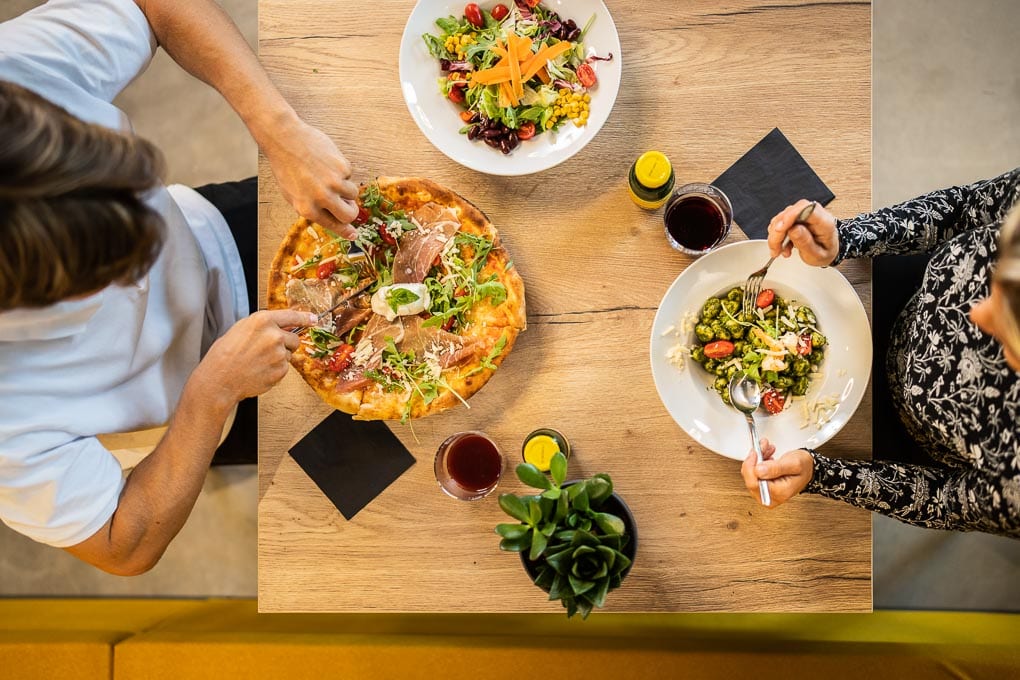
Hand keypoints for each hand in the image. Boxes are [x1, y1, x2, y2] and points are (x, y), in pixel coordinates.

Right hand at [192, 309, 316, 406]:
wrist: (220, 378)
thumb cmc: (225, 354)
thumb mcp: (241, 329)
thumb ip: (263, 325)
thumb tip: (281, 325)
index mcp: (262, 320)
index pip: (291, 315)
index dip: (304, 318)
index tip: (313, 319)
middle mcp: (274, 335)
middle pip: (294, 339)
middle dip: (285, 344)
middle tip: (267, 351)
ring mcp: (279, 354)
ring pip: (289, 355)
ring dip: (278, 358)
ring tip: (258, 362)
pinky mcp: (281, 370)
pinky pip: (284, 369)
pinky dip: (275, 371)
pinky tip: (259, 370)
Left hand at [263, 116, 359, 238]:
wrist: (284, 139)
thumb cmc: (286, 167)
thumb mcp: (293, 195)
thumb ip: (313, 208)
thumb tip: (333, 218)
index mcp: (307, 208)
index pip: (334, 225)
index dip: (346, 230)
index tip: (354, 234)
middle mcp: (322, 198)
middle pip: (349, 214)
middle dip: (352, 211)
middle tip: (349, 204)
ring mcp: (334, 182)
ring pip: (353, 194)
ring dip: (346, 188)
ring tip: (331, 176)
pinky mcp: (342, 167)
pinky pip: (349, 174)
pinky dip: (341, 170)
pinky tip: (327, 162)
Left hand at [740, 438, 813, 506]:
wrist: (807, 468)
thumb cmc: (804, 467)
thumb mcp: (794, 464)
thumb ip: (776, 468)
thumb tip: (758, 470)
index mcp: (779, 493)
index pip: (754, 483)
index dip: (751, 466)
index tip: (755, 452)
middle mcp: (770, 497)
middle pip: (750, 478)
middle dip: (755, 459)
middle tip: (763, 447)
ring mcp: (765, 493)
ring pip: (750, 474)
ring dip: (757, 458)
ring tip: (767, 449)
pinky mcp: (762, 487)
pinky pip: (752, 473)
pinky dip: (757, 461)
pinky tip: (766, 455)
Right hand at [766, 199, 838, 266]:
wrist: (827, 251)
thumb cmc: (824, 252)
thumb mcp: (817, 255)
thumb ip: (806, 242)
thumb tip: (793, 229)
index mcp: (824, 222)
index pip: (806, 209)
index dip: (790, 216)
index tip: (779, 230)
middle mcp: (814, 213)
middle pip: (790, 213)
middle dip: (778, 232)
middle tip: (776, 249)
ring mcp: (803, 213)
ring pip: (781, 217)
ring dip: (775, 235)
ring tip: (780, 250)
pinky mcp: (794, 217)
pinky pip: (780, 221)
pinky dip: (776, 235)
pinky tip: (781, 245)